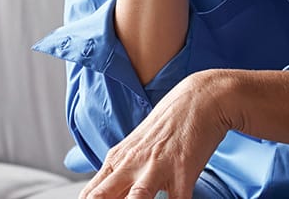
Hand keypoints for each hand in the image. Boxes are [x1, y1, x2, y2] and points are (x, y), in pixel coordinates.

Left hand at [79, 71, 232, 198]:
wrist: (198, 100)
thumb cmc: (166, 126)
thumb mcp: (134, 147)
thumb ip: (119, 171)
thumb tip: (102, 194)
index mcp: (117, 160)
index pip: (91, 193)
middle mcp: (131, 164)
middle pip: (102, 196)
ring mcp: (156, 168)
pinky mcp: (182, 173)